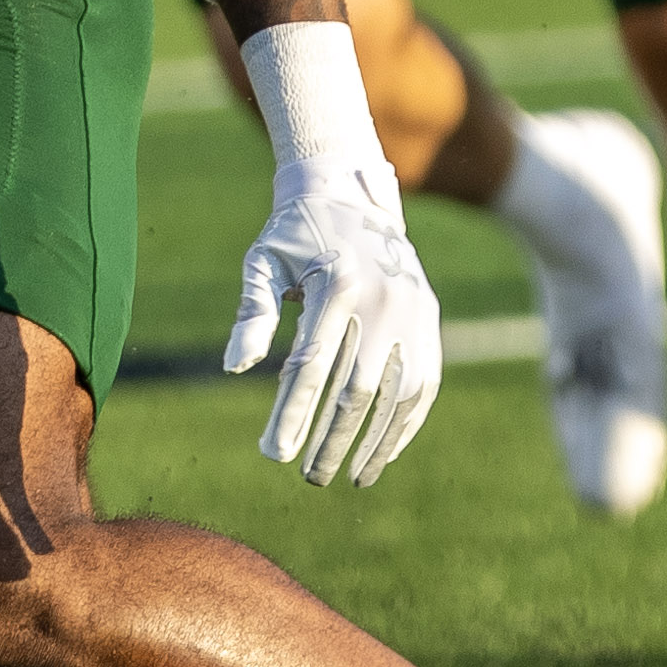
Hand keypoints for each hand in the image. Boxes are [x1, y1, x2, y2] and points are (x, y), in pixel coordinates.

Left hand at [225, 133, 440, 486]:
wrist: (351, 189)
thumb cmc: (295, 233)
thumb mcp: (264, 262)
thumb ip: (253, 313)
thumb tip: (236, 368)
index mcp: (337, 284)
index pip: (312, 365)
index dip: (293, 414)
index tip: (274, 455)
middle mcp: (383, 299)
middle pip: (356, 389)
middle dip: (331, 439)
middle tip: (308, 476)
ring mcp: (413, 310)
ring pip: (399, 393)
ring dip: (376, 442)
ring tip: (351, 478)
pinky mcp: (430, 318)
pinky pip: (424, 382)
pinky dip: (407, 423)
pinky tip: (383, 453)